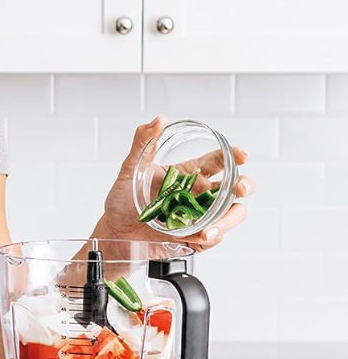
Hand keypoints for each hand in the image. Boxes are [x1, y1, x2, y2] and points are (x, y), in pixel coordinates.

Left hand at [96, 116, 254, 250]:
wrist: (114, 230)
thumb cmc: (122, 200)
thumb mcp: (131, 168)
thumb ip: (144, 142)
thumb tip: (158, 120)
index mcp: (189, 174)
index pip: (219, 161)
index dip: (234, 155)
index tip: (240, 154)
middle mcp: (199, 194)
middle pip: (234, 187)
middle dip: (244, 185)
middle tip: (241, 187)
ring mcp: (199, 216)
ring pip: (230, 215)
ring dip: (227, 219)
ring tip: (210, 228)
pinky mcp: (194, 238)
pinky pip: (213, 238)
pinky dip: (211, 237)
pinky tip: (201, 236)